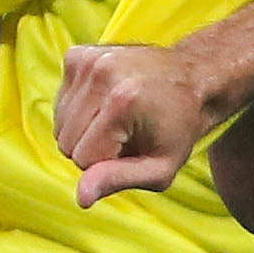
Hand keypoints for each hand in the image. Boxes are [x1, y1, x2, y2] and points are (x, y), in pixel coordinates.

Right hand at [55, 41, 212, 205]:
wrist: (194, 78)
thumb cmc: (179, 128)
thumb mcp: (161, 167)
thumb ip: (119, 180)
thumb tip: (80, 197)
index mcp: (121, 103)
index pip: (82, 160)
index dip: (107, 164)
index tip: (134, 149)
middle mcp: (100, 75)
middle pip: (65, 142)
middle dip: (93, 148)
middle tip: (127, 134)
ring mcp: (87, 60)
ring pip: (59, 123)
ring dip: (86, 129)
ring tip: (120, 118)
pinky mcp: (78, 55)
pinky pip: (61, 102)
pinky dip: (81, 108)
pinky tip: (108, 101)